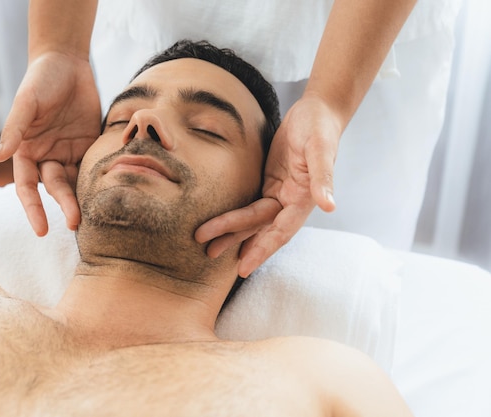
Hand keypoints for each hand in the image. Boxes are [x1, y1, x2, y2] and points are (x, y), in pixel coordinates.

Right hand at [0, 52, 101, 235]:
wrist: (66, 62)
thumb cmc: (40, 80)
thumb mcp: (26, 102)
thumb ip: (15, 129)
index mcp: (26, 151)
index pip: (27, 187)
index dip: (33, 208)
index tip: (41, 229)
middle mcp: (47, 156)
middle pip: (55, 187)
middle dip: (64, 206)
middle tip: (76, 224)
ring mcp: (69, 152)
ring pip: (76, 182)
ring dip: (84, 198)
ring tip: (96, 216)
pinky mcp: (89, 145)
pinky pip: (94, 166)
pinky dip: (100, 179)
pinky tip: (110, 192)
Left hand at [195, 94, 340, 276]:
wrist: (317, 112)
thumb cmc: (320, 128)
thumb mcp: (321, 148)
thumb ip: (323, 177)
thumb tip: (330, 206)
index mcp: (304, 199)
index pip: (280, 231)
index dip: (262, 250)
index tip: (243, 268)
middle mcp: (291, 202)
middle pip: (260, 227)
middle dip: (236, 240)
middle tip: (209, 253)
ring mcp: (280, 194)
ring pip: (253, 219)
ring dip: (232, 233)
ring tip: (208, 247)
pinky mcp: (270, 183)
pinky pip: (251, 206)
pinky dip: (237, 218)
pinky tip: (222, 227)